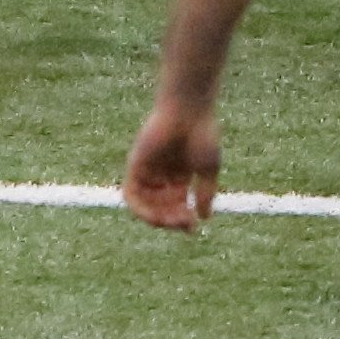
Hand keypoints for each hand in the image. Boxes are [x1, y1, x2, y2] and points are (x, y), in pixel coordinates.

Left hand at [122, 101, 223, 230]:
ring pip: (145, 206)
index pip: (175, 206)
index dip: (182, 220)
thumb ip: (205, 194)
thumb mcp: (208, 170)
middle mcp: (161, 174)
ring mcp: (146, 170)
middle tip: (185, 225)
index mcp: (179, 174)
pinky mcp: (135, 165)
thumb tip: (204, 218)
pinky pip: (131, 196)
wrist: (189, 110)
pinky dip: (142, 210)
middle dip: (172, 221)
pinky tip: (156, 216)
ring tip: (173, 221)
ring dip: (158, 219)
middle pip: (159, 208)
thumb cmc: (202, 133)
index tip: (193, 228)